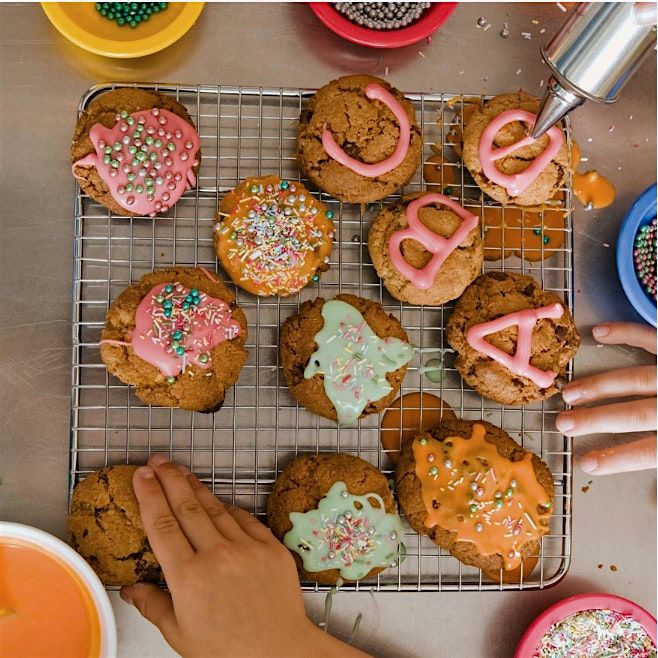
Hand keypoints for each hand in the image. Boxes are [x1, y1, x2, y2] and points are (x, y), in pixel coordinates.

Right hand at [120, 455, 367, 657]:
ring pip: (216, 507)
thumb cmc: (228, 650)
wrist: (280, 652)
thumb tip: (130, 588)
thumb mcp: (181, 634)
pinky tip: (218, 499)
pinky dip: (229, 507)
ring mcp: (247, 548)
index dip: (150, 496)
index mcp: (189, 578)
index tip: (141, 476)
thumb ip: (154, 605)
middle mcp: (217, 556)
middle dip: (170, 479)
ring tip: (181, 471)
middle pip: (187, 507)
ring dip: (196, 487)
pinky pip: (245, 518)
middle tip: (158, 461)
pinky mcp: (271, 546)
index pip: (163, 525)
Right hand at [555, 323, 656, 474]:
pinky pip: (651, 338)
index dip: (618, 458)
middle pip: (635, 415)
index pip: (650, 450)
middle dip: (596, 420)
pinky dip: (625, 333)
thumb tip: (654, 497)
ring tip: (569, 393)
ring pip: (635, 380)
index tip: (586, 463)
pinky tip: (598, 334)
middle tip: (563, 424)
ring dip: (598, 386)